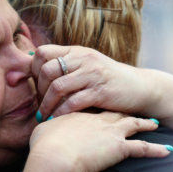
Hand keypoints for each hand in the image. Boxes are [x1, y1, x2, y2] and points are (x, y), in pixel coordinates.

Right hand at [29, 112, 170, 171]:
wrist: (55, 158)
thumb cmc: (46, 145)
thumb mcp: (43, 130)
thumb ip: (46, 124)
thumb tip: (40, 123)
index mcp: (80, 113)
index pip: (93, 103)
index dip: (101, 100)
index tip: (107, 98)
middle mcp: (98, 119)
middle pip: (116, 110)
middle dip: (126, 107)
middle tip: (135, 104)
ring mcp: (111, 132)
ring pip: (133, 125)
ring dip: (145, 124)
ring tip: (155, 123)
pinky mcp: (119, 149)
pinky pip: (142, 149)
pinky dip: (155, 150)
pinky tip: (167, 152)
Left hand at [32, 45, 150, 119]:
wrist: (140, 87)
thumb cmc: (107, 80)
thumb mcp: (86, 65)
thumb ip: (64, 66)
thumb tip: (33, 70)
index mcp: (76, 51)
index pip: (42, 52)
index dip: (32, 69)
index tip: (34, 86)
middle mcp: (83, 59)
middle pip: (47, 70)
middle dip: (38, 90)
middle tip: (40, 104)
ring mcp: (93, 74)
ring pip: (57, 87)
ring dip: (46, 104)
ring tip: (43, 116)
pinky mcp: (101, 92)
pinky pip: (73, 103)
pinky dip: (61, 113)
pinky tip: (57, 120)